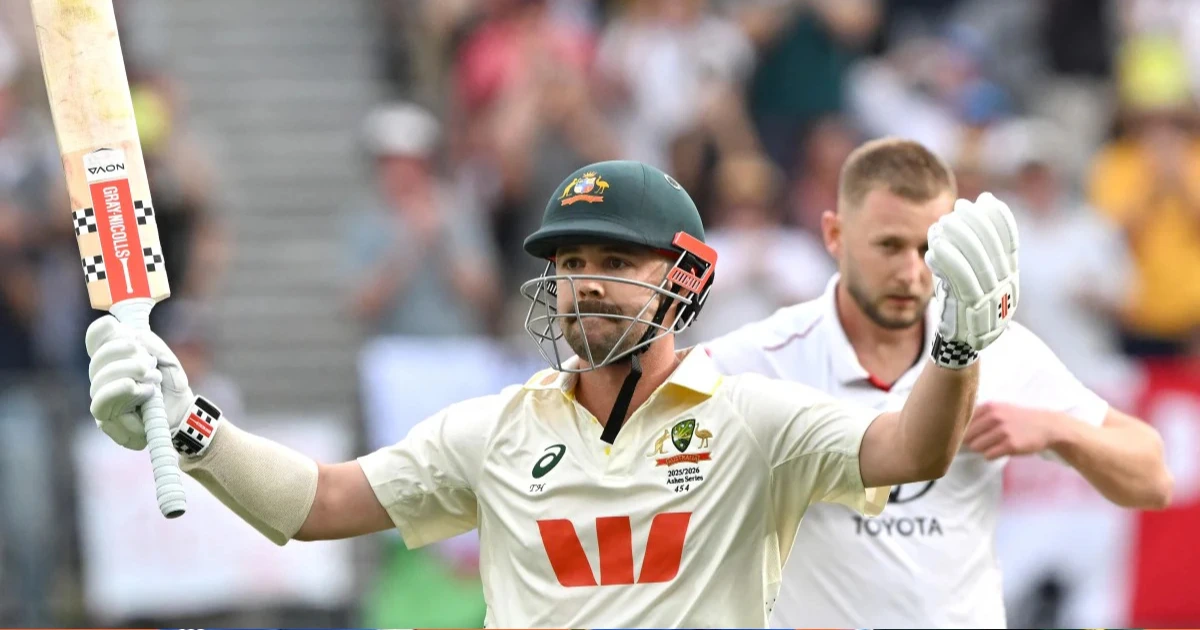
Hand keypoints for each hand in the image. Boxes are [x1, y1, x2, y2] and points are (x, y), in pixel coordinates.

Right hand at [86, 315, 194, 449]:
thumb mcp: (167, 360)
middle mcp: (103, 377)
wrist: (182, 414)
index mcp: (115, 359)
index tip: (112, 324)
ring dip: (126, 372)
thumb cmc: (171, 386)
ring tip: (151, 378)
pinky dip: (120, 390)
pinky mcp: (106, 418)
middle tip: (146, 361)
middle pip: (97, 359)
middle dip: (120, 353)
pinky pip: (101, 402)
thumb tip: (134, 334)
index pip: (95, 341)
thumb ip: (152, 345)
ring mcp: (102, 397)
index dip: (99, 331)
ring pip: (98, 379)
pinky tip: (142, 390)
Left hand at [925, 192, 1018, 367]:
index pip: (1010, 244)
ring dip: (958, 240)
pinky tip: (933, 249)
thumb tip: (980, 212)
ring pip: (976, 264)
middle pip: (992, 251)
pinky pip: (959, 283)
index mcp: (1010, 281)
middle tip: (959, 206)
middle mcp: (1004, 290)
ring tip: (941, 223)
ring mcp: (988, 302)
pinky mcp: (968, 312)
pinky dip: (947, 263)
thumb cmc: (962, 306)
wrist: (960, 349)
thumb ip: (978, 254)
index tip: (986, 199)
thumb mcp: (975, 279)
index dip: (999, 220)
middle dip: (976, 224)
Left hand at [964, 401, 1056, 459]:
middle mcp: (995, 417)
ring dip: (982, 449)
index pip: (963, 422)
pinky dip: (991, 455)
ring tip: (992, 445)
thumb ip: (980, 415)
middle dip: (971, 441)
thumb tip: (956, 427)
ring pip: (976, 446)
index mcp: (989, 407)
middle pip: (967, 436)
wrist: (1047, 426)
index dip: (961, 431)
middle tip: (981, 442)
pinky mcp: (1010, 445)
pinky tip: (999, 450)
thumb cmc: (1018, 418)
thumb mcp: (999, 409)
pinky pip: (988, 455)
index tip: (962, 436)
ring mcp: (1003, 431)